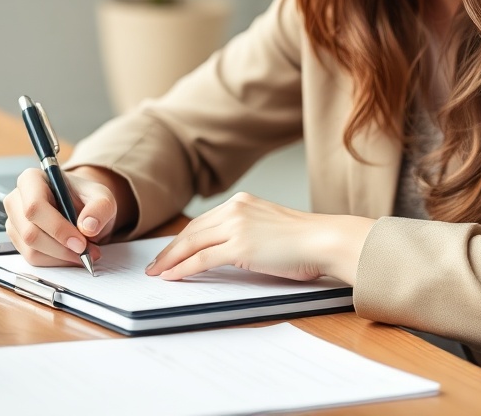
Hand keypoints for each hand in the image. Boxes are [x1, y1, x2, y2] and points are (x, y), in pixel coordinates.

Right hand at [3, 167, 117, 266]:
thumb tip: (88, 226)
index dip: (57, 228)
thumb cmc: (87, 199)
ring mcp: (14, 222)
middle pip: (30, 232)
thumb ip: (100, 208)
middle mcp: (16, 199)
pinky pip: (33, 259)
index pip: (35, 207)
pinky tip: (72, 255)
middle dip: (62, 248)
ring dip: (61, 257)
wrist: (82, 211)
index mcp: (32, 179)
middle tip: (88, 252)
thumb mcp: (103, 198)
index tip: (81, 243)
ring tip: (86, 253)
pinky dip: (56, 262)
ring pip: (31, 250)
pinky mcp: (18, 241)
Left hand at [145, 192, 374, 284]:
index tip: (171, 250)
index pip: (203, 221)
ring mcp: (237, 226)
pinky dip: (183, 269)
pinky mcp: (239, 246)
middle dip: (171, 248)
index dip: (183, 237)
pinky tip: (172, 276)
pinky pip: (202, 259)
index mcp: (243, 202)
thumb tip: (228, 252)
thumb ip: (247, 233)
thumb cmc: (306, 241)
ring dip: (170, 259)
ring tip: (157, 273)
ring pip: (192, 243)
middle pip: (192, 230)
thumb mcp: (270, 228)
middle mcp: (236, 208)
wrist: (325, 240)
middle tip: (155, 263)